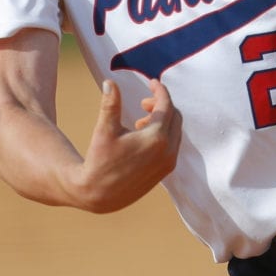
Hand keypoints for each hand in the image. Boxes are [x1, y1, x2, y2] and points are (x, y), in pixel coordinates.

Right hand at [68, 78, 181, 212]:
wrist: (100, 194)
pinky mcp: (166, 170)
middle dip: (161, 105)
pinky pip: (173, 144)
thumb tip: (110, 82)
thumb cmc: (100, 160)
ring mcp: (169, 162)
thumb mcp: (105, 130)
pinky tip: (143, 135)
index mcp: (156, 137)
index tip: (152, 82)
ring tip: (140, 121)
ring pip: (175, 131)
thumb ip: (111, 104)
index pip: (166, 105)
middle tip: (143, 102)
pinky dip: (164, 134)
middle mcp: (168, 150)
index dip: (160, 90)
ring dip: (163, 120)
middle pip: (175, 116)